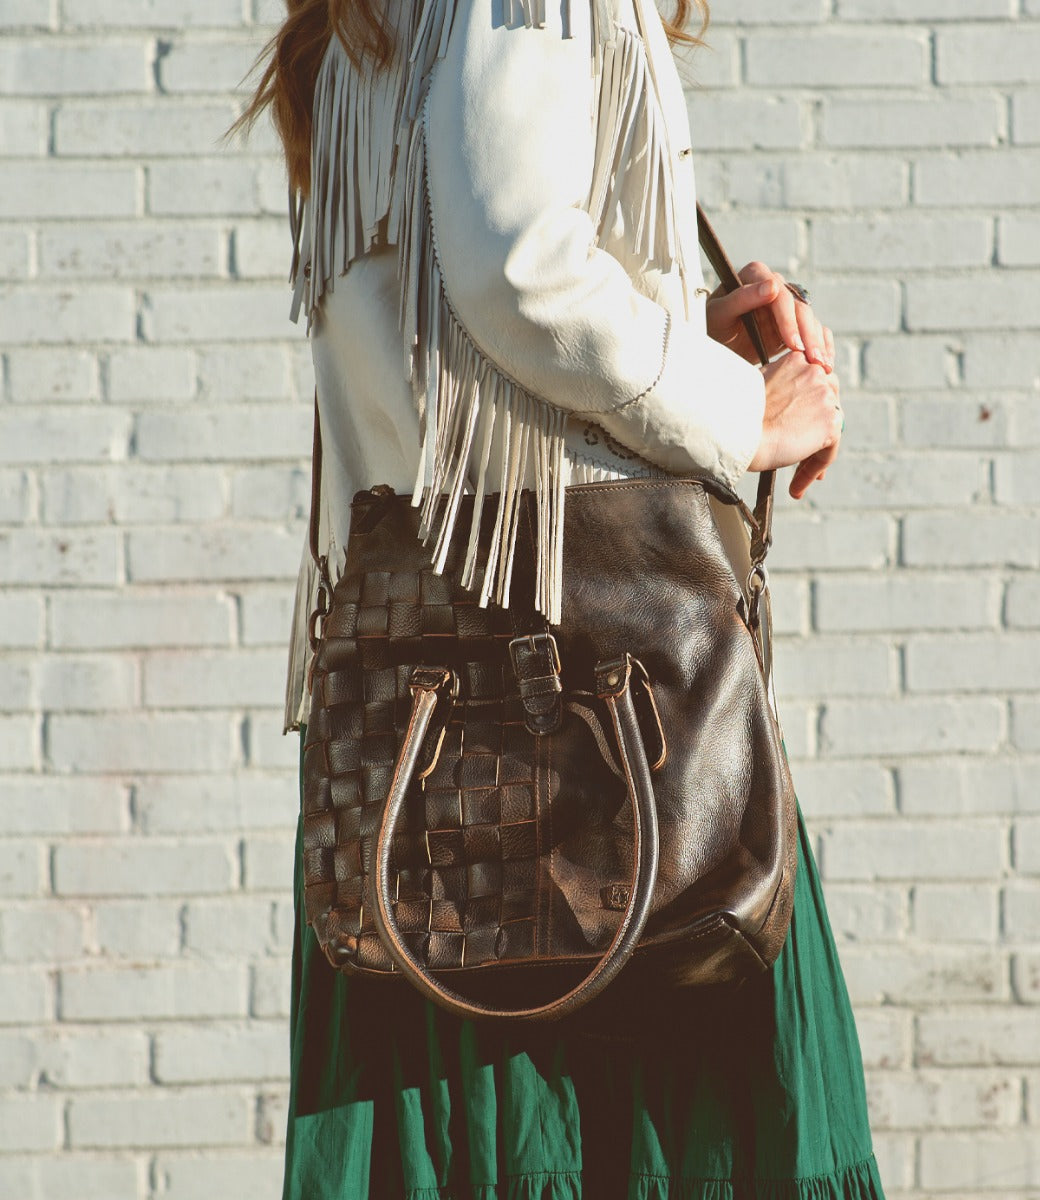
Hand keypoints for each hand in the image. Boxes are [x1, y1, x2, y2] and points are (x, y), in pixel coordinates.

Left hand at [706, 261, 833, 372]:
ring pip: (809, 320)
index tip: (793, 344)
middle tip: (813, 359)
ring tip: (821, 366)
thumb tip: (772, 286)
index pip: (779, 294)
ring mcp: (784, 306)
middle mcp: (773, 286)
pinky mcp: (792, 324)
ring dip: (817, 343)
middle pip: (799, 307)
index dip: (788, 319)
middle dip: (807, 335)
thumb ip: (741, 298)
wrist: (712, 346)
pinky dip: (821, 346)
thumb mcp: (719, 314)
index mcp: (756, 275)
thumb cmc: (710, 326)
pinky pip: (812, 331)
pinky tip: (825, 363)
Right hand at [748, 351, 842, 498]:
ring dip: (814, 454)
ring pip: (829, 428)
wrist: (736, 431)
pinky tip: (795, 487)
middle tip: (802, 453)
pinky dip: (813, 470)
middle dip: (816, 428)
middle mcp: (816, 373)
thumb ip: (778, 389)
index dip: (807, 407)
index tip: (797, 427)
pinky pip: (828, 451)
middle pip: (827, 402)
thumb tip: (785, 410)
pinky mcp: (831, 422)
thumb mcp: (757, 387)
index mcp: (797, 360)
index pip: (812, 383)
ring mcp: (826, 397)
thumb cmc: (734, 414)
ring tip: (796, 477)